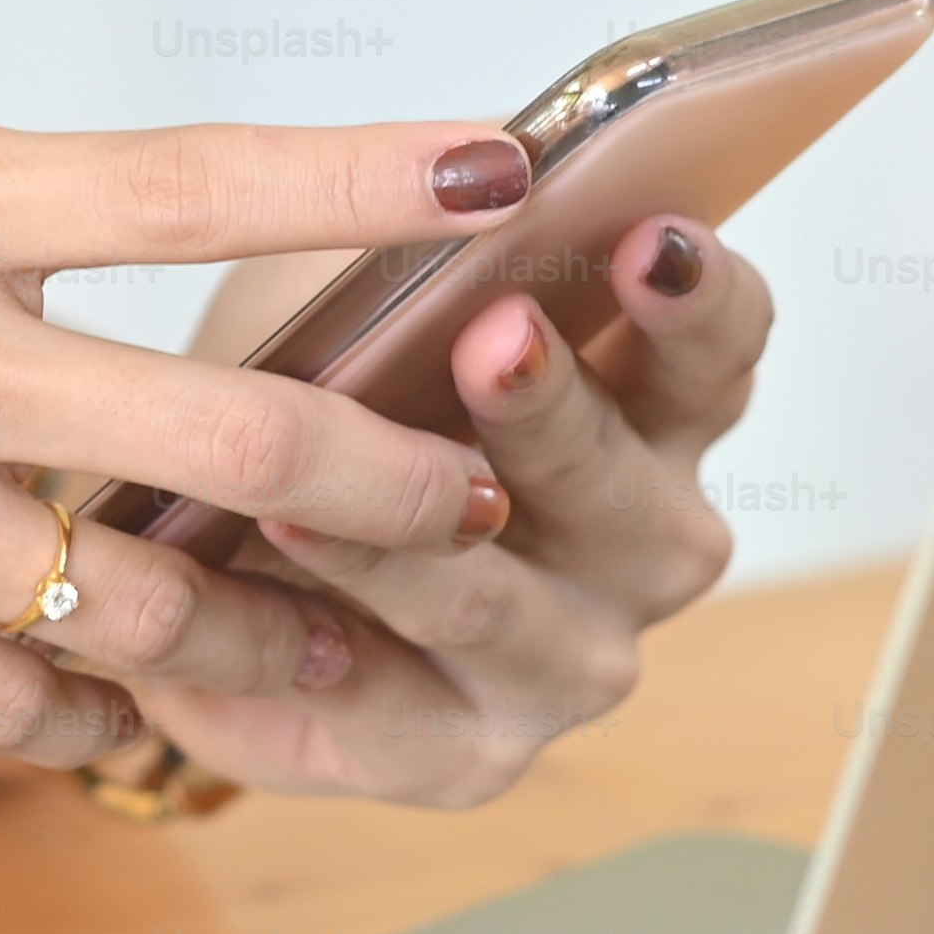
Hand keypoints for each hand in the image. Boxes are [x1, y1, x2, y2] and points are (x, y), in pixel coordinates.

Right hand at [0, 105, 532, 771]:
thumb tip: (120, 231)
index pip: (191, 177)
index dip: (363, 180)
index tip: (503, 171)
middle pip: (237, 434)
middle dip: (389, 487)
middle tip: (468, 510)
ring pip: (146, 604)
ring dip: (250, 643)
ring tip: (305, 657)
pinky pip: (14, 705)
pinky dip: (75, 713)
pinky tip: (98, 708)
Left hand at [119, 215, 769, 807]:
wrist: (214, 540)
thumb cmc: (332, 381)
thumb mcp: (372, 285)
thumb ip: (430, 244)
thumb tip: (456, 176)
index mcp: (656, 414)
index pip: (719, 349)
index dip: (696, 296)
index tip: (650, 231)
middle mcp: (640, 548)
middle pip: (627, 491)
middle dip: (553, 413)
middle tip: (492, 338)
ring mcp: (561, 662)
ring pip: (497, 610)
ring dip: (405, 550)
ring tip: (307, 499)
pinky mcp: (455, 757)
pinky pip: (379, 706)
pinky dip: (302, 645)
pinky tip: (244, 597)